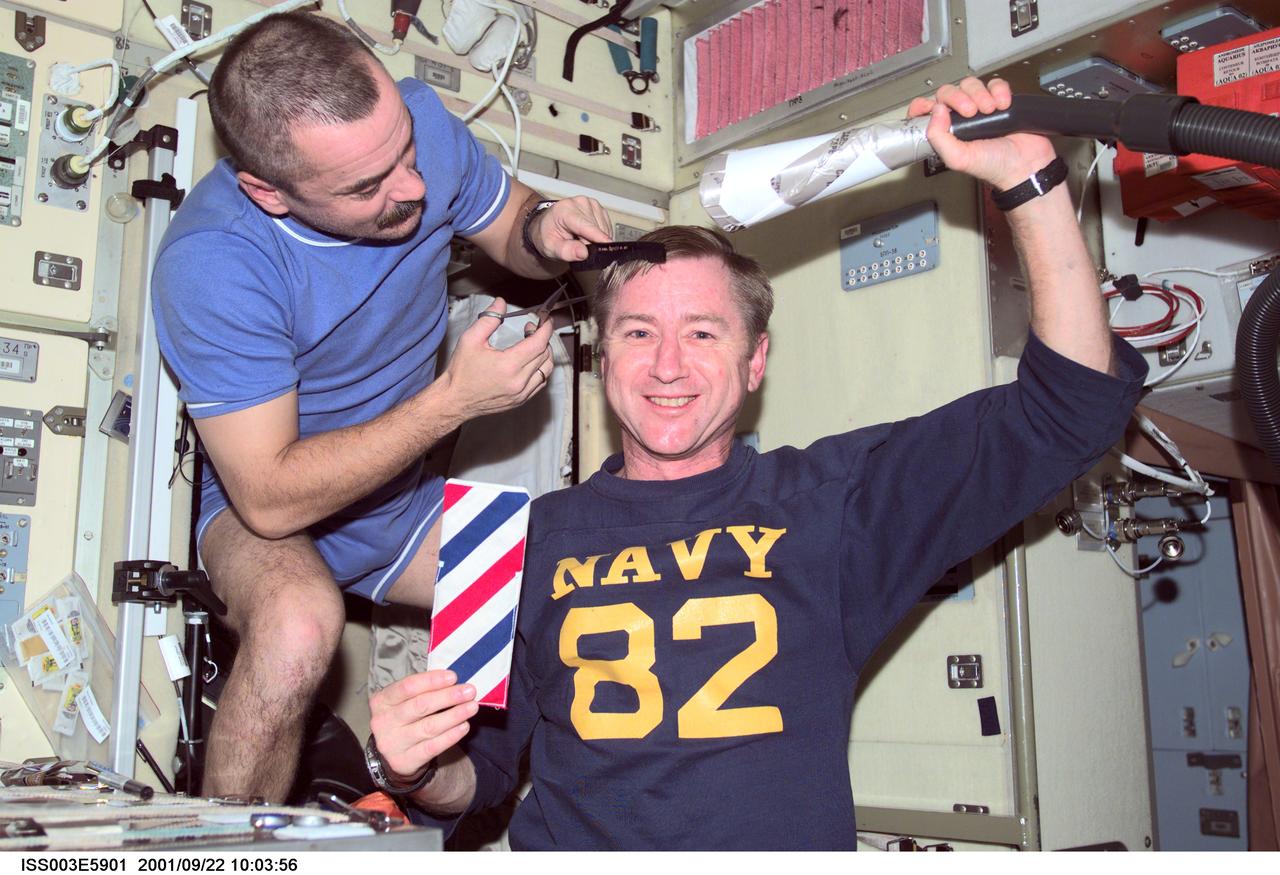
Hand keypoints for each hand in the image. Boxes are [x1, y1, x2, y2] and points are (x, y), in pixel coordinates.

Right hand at [368, 670, 477, 781]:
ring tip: (472, 707)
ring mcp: (392, 743)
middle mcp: (383, 722)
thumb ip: (423, 690)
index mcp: (382, 701)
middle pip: (420, 706)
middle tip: (469, 691)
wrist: (391, 755)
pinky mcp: (404, 761)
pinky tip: (464, 726)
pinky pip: (432, 747)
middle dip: (448, 697)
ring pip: (429, 727)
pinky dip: (451, 736)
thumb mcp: (404, 701)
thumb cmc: (404, 719)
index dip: (432, 681)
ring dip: (454, 715)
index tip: (453, 676)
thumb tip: (454, 682)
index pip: (407, 687)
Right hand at [438, 298, 554, 418]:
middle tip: (531, 328)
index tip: (545, 320)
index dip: (545, 329)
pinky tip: (531, 361)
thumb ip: (489, 318)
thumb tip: (501, 302)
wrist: (454, 400)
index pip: (538, 343)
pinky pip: (541, 382)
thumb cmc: (461, 371)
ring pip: (546, 369)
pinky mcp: (521, 400)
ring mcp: (521, 393)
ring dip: (544, 353)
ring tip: (532, 343)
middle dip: (542, 337)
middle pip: (544, 354)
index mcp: (508, 365)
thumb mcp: (471, 339)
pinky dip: (541, 369)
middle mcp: (519, 381)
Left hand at [530, 196, 612, 261]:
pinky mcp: (598, 207)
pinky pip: (607, 226)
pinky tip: (589, 236)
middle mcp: (579, 203)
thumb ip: (566, 251)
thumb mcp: (550, 248)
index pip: (585, 225)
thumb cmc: (548, 235)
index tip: (608, 244)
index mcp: (564, 210)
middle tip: (579, 248)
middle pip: (596, 228)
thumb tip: (583, 253)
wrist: (547, 226)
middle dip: (592, 243)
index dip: (597, 236)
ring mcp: (590, 203)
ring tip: (582, 241)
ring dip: (597, 239)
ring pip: (604, 227)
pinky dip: (601, 234)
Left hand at [907, 77, 1057, 191]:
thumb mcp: (958, 158)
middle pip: (948, 92)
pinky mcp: (1000, 100)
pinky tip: (1003, 104)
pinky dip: (999, 90)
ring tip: (990, 110)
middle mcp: (960, 119)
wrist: (1025, 164)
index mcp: (947, 132)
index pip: (926, 111)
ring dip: (980, 94)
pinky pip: (994, 84)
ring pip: (970, 85)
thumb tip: (936, 111)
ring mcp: (980, 108)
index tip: (932, 107)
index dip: (925, 105)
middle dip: (958, 97)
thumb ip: (939, 138)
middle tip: (971, 112)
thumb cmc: (994, 166)